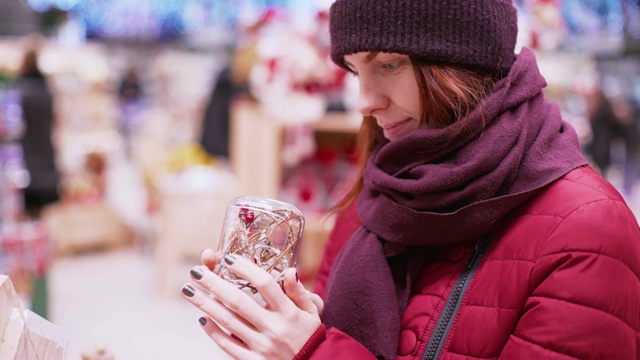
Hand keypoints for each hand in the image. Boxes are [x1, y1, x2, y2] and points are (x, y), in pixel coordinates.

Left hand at [182, 253, 322, 359]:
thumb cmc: (309, 336)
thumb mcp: (311, 312)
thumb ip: (299, 291)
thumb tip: (289, 270)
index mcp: (288, 312)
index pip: (265, 284)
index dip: (245, 269)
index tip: (228, 258)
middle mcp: (273, 328)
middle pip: (238, 301)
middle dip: (214, 284)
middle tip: (196, 271)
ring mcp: (261, 346)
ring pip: (228, 321)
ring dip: (205, 304)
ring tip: (189, 290)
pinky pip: (227, 345)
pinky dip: (213, 331)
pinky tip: (202, 317)